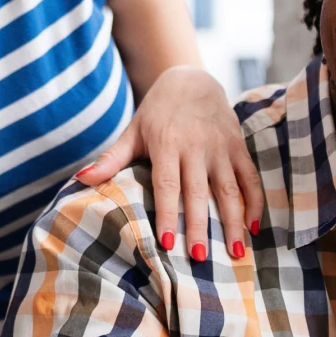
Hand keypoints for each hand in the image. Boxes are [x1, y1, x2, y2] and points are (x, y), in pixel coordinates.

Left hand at [76, 67, 260, 260]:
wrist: (191, 78)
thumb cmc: (157, 112)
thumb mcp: (133, 131)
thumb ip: (110, 159)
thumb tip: (81, 180)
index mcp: (167, 143)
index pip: (167, 184)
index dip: (167, 213)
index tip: (168, 243)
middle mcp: (196, 146)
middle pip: (198, 192)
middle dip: (199, 226)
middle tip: (199, 258)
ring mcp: (220, 146)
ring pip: (228, 189)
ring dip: (233, 221)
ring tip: (235, 252)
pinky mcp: (238, 146)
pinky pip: (250, 178)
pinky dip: (254, 202)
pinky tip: (253, 228)